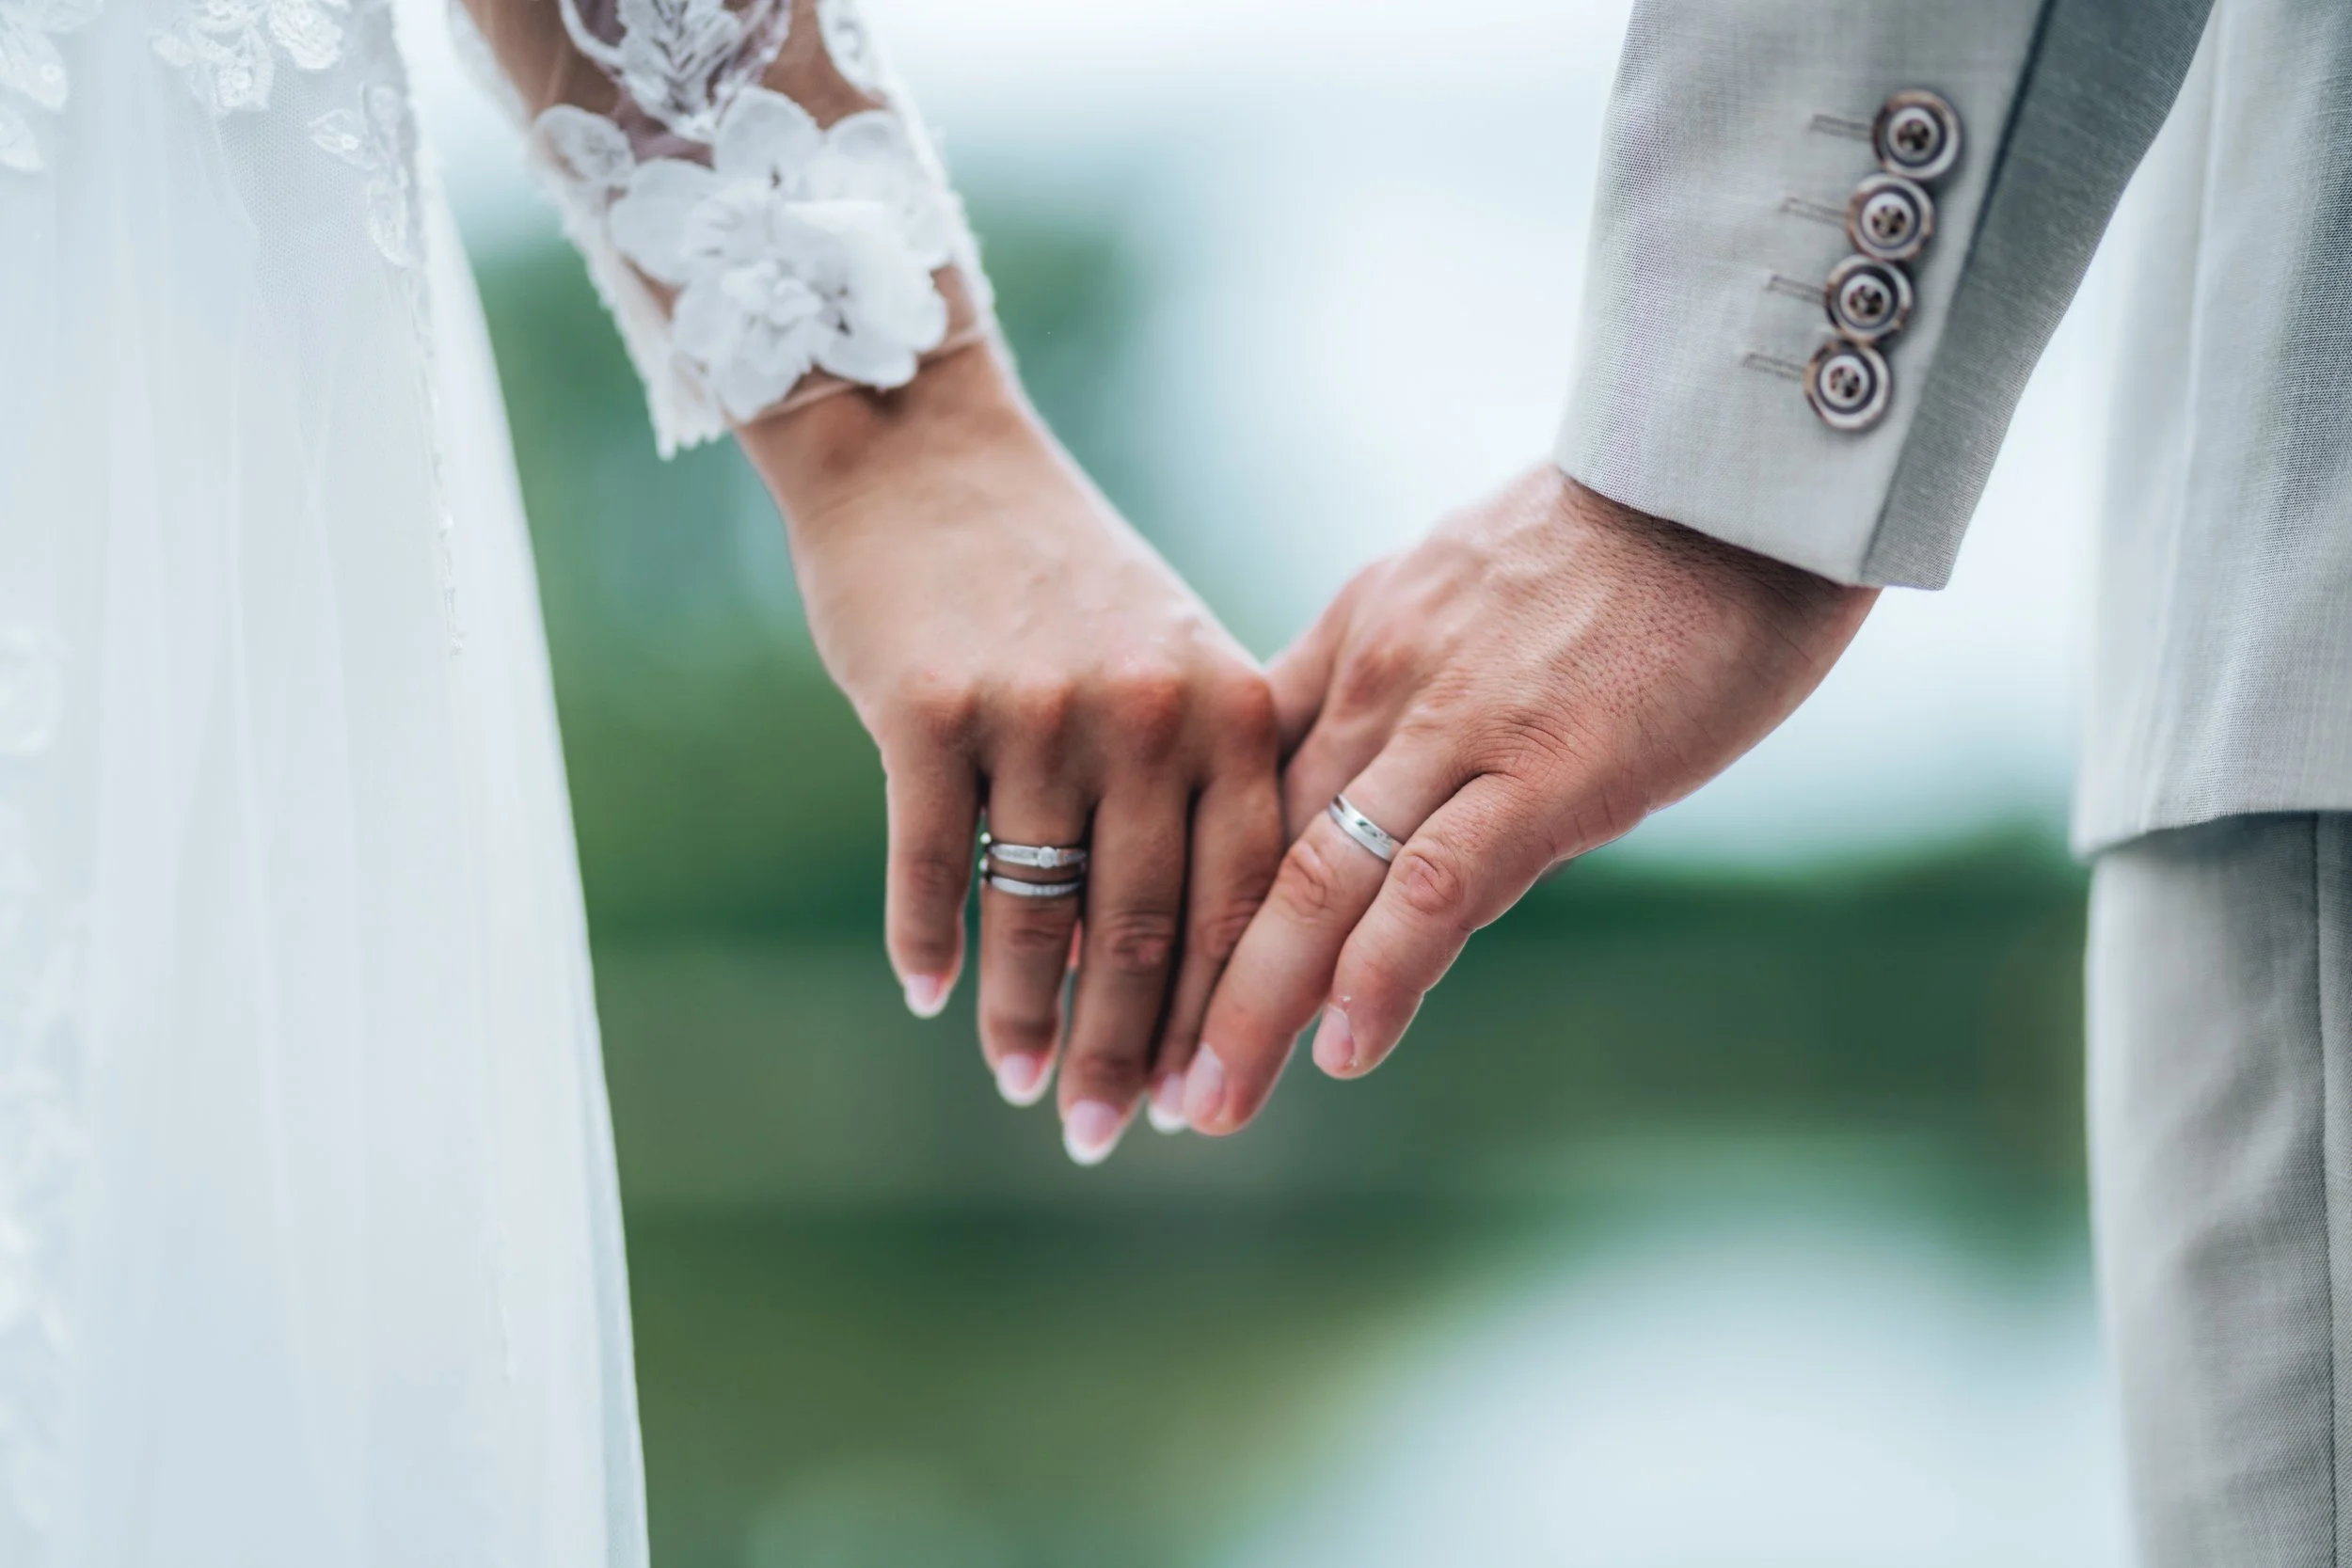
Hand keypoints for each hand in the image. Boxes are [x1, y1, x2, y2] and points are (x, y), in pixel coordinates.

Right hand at [741, 346, 1281, 1163]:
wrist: (927, 456)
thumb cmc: (1058, 578)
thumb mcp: (1168, 658)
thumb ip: (1201, 785)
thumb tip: (1201, 960)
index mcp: (1227, 708)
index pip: (1240, 899)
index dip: (1222, 1013)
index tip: (1205, 1104)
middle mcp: (1146, 714)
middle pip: (1145, 927)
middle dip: (1129, 1051)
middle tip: (1108, 1139)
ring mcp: (1037, 712)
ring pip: (1039, 912)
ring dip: (1026, 1018)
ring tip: (1025, 1088)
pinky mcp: (928, 708)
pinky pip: (932, 860)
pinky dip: (928, 939)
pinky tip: (928, 998)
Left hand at [1181, 465, 1876, 1134]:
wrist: (1732, 475)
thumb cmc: (1626, 542)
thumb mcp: (1465, 594)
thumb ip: (1407, 684)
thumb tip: (1374, 779)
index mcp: (1353, 646)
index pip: (1232, 796)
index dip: (1172, 896)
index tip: (1125, 978)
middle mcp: (1377, 687)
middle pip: (1246, 854)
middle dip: (1182, 980)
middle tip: (1137, 1080)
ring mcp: (1455, 729)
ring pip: (1314, 882)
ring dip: (1251, 1007)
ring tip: (1204, 1104)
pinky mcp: (1547, 771)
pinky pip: (1435, 889)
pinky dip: (1377, 978)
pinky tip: (1339, 1052)